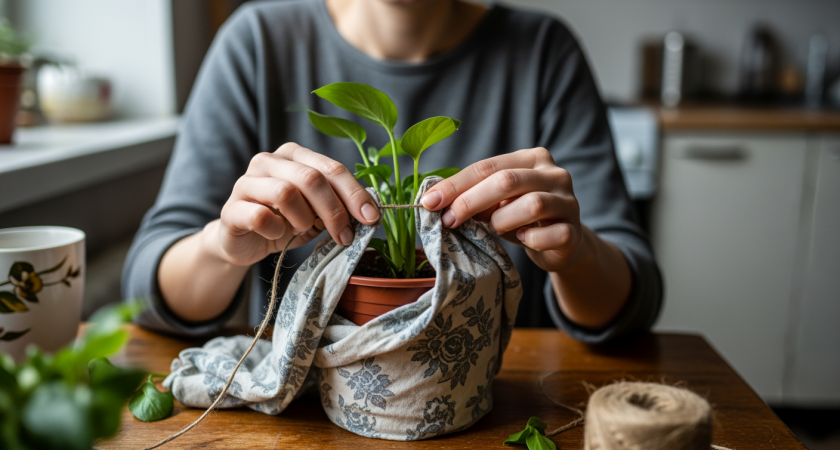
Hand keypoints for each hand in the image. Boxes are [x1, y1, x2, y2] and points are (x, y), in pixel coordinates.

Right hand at [214, 142, 380, 265]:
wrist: (245, 242)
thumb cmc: (285, 222)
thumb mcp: (317, 212)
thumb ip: (338, 205)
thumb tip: (370, 213)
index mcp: (294, 155)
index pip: (332, 168)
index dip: (355, 193)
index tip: (372, 218)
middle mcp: (269, 161)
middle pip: (312, 179)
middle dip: (335, 211)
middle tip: (345, 236)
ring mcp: (247, 182)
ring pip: (286, 193)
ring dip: (303, 219)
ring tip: (301, 229)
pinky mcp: (231, 208)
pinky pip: (260, 216)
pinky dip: (276, 230)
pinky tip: (277, 234)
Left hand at [420, 147, 583, 273]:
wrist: (561, 243)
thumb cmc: (520, 218)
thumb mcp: (495, 202)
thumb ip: (473, 195)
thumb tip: (434, 200)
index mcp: (532, 158)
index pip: (487, 167)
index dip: (455, 185)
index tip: (428, 202)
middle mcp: (554, 174)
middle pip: (507, 181)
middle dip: (470, 201)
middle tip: (449, 221)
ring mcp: (569, 201)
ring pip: (531, 204)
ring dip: (502, 220)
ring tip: (494, 229)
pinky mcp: (575, 231)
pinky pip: (551, 234)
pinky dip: (530, 239)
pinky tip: (523, 239)